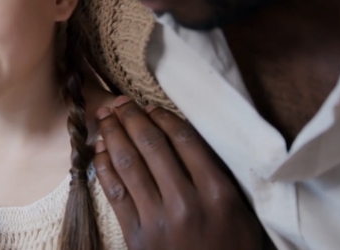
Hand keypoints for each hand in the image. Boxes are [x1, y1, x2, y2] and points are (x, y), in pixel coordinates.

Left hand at [93, 96, 262, 249]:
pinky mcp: (136, 236)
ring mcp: (158, 220)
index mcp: (218, 193)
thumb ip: (218, 177)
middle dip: (132, 119)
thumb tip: (182, 137)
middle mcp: (187, 203)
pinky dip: (104, 167)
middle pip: (153, 147)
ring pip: (129, 165)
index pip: (185, 141)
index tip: (149, 105)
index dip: (163, 117)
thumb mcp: (240, 213)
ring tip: (105, 118)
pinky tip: (98, 150)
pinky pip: (115, 193)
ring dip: (113, 136)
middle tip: (119, 103)